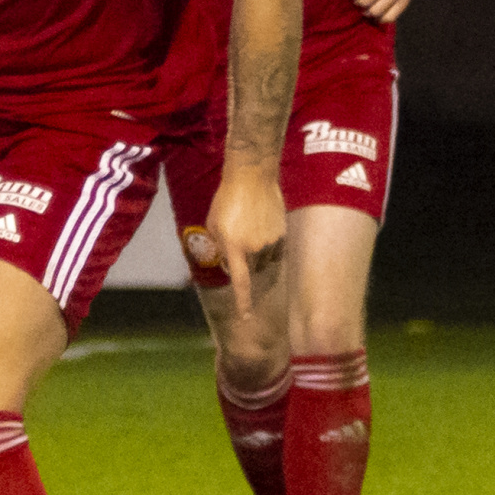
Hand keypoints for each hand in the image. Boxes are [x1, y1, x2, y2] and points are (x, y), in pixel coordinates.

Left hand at [202, 168, 286, 317]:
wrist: (251, 177)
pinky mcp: (282, 233)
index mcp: (234, 247)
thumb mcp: (212, 224)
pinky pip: (275, 249)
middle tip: (237, 241)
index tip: (247, 318)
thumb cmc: (226, 199)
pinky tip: (261, 225)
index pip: (240, 282)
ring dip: (257, 253)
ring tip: (250, 227)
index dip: (243, 303)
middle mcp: (255, 248)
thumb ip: (219, 246)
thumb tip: (228, 263)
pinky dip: (268, 243)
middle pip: (252, 269)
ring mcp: (271, 241)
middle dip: (245, 263)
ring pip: (265, 259)